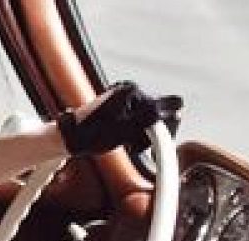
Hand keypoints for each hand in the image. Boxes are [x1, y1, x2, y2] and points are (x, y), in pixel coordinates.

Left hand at [58, 81, 182, 157]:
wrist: (69, 138)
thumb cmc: (91, 134)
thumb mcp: (125, 129)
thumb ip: (152, 117)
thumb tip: (179, 107)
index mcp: (132, 91)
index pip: (169, 105)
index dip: (167, 125)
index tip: (157, 139)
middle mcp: (130, 89)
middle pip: (161, 112)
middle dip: (154, 130)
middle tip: (137, 142)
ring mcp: (125, 98)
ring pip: (151, 118)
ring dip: (144, 133)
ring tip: (128, 142)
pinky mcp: (121, 107)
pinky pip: (140, 119)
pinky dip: (137, 132)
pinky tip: (125, 140)